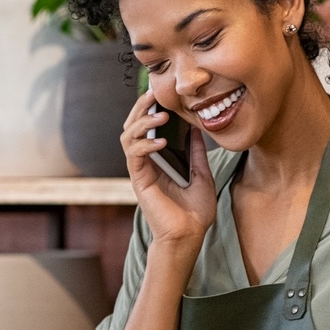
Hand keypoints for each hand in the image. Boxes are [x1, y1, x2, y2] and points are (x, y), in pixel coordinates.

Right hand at [121, 92, 216, 250]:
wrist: (189, 236)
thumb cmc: (195, 211)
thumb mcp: (202, 174)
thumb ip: (196, 152)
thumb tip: (196, 129)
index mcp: (158, 159)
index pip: (147, 126)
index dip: (149, 108)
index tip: (161, 93)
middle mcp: (146, 162)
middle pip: (132, 126)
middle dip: (140, 107)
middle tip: (152, 93)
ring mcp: (140, 170)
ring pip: (128, 137)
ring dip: (142, 122)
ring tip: (160, 115)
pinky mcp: (139, 180)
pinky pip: (134, 155)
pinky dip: (145, 144)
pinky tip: (160, 141)